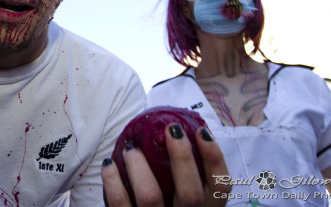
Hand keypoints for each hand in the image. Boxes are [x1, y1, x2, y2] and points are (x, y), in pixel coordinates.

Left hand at [101, 125, 230, 205]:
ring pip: (151, 196)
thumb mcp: (184, 198)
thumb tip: (176, 133)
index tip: (201, 131)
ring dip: (140, 166)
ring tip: (131, 147)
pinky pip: (120, 203)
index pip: (220, 187)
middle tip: (170, 130)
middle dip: (182, 157)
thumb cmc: (167, 206)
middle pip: (191, 193)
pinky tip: (110, 164)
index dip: (214, 158)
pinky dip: (113, 181)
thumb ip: (185, 176)